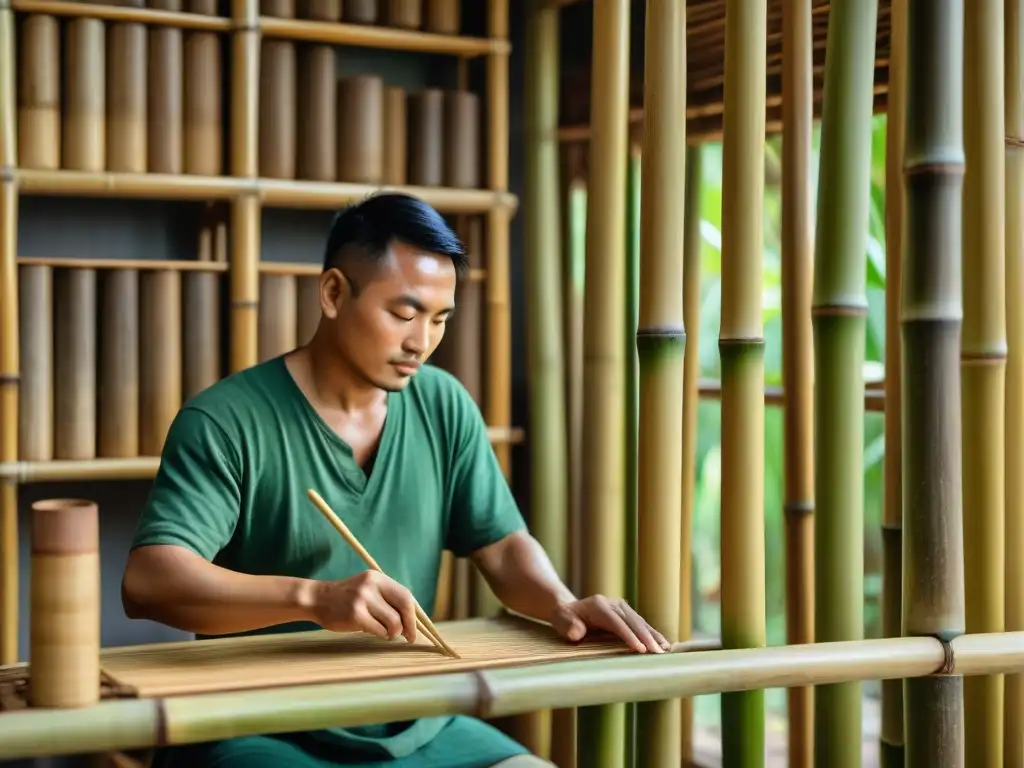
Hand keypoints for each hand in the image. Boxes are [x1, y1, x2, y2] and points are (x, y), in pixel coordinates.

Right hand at [309, 570, 417, 642]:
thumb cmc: (346, 599)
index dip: (413, 615)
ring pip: (393, 621)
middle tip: (408, 637)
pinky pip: (379, 630)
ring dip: (393, 632)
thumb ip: (386, 598)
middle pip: (404, 606)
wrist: (317, 599)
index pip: (406, 595)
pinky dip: (381, 635)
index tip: (414, 628)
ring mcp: (363, 599)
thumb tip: (410, 620)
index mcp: (378, 578)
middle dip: (409, 625)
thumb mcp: (368, 589)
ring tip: (386, 633)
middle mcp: (372, 585)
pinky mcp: (355, 614)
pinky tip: (374, 632)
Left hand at [551, 594, 669, 653]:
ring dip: (653, 636)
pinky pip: (642, 625)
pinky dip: (653, 634)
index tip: (639, 649)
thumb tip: (576, 633)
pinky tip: (664, 644)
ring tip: (665, 651)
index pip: (616, 622)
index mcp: (599, 605)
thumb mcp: (560, 620)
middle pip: (632, 621)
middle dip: (646, 638)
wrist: (569, 610)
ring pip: (641, 623)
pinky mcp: (628, 615)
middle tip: (657, 654)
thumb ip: (567, 626)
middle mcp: (614, 604)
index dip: (628, 635)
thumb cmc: (564, 618)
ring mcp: (622, 609)